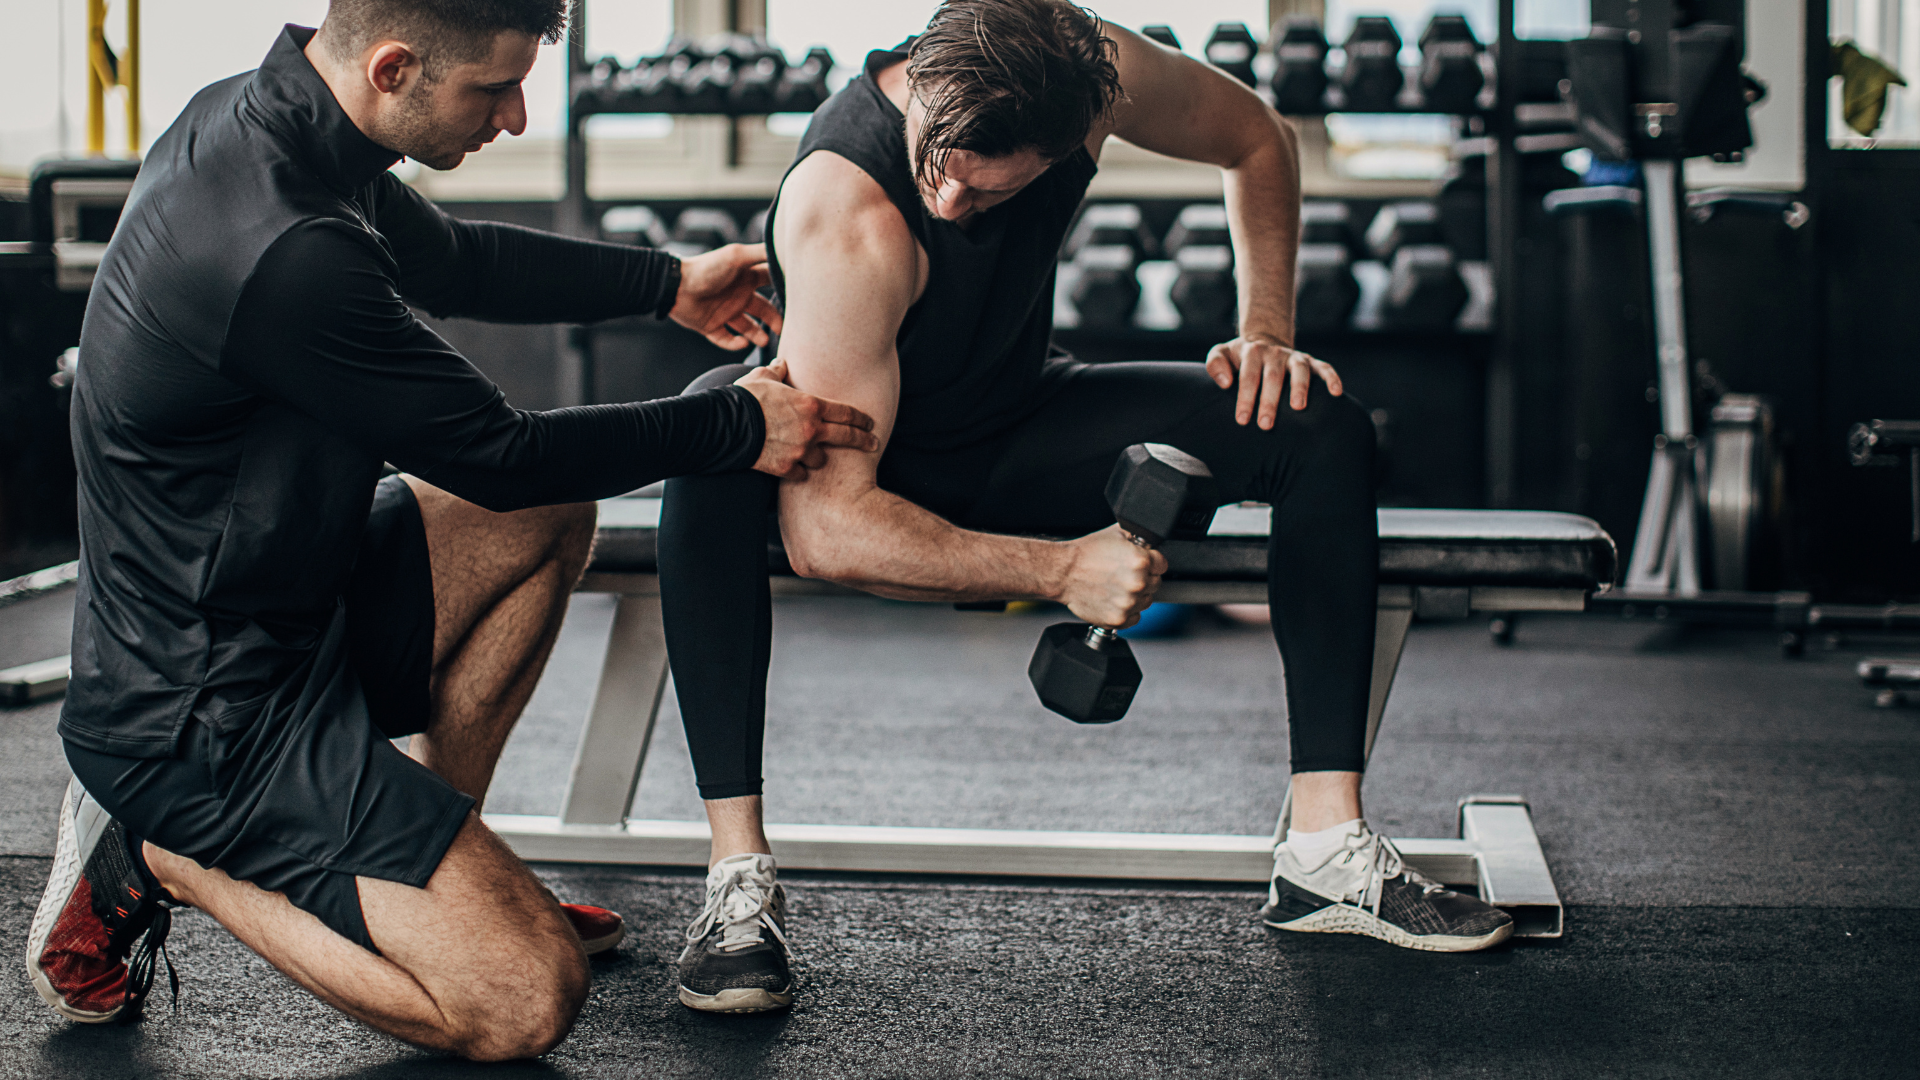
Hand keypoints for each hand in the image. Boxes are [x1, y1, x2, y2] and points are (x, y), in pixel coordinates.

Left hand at [671, 243, 785, 349]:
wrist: (676, 285)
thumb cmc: (707, 268)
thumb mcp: (737, 256)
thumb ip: (761, 254)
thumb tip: (786, 249)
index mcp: (746, 278)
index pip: (771, 283)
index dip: (784, 288)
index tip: (800, 297)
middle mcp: (738, 295)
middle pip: (764, 311)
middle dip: (775, 321)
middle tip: (784, 330)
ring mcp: (725, 312)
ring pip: (748, 328)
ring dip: (757, 336)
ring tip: (764, 341)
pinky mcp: (711, 326)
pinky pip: (727, 339)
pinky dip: (735, 343)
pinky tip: (741, 342)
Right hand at [735, 358, 879, 479]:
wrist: (726, 424)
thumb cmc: (746, 397)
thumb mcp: (763, 376)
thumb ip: (778, 371)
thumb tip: (782, 363)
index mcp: (811, 405)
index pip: (846, 412)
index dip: (862, 418)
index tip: (871, 423)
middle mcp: (811, 429)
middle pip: (846, 437)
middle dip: (864, 440)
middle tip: (874, 444)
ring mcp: (799, 451)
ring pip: (820, 459)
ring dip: (817, 457)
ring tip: (811, 455)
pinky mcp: (785, 468)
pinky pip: (799, 473)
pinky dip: (796, 471)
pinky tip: (792, 468)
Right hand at [1058, 524, 1166, 627]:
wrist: (1063, 572)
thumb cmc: (1086, 553)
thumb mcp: (1117, 533)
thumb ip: (1140, 540)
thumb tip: (1151, 544)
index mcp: (1141, 561)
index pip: (1162, 565)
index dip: (1152, 562)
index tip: (1141, 564)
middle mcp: (1137, 583)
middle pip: (1156, 583)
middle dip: (1144, 578)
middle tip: (1123, 574)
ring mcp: (1128, 603)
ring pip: (1146, 601)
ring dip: (1136, 596)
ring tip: (1116, 586)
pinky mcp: (1118, 619)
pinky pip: (1134, 617)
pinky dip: (1126, 611)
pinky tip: (1113, 599)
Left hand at [1205, 336, 1343, 428]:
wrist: (1262, 343)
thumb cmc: (1238, 358)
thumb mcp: (1221, 353)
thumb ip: (1215, 364)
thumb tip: (1226, 383)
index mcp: (1252, 353)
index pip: (1248, 376)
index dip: (1246, 397)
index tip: (1243, 420)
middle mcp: (1275, 354)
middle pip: (1272, 376)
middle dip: (1270, 400)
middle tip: (1266, 424)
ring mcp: (1294, 357)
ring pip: (1300, 370)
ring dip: (1300, 387)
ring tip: (1299, 407)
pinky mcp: (1311, 361)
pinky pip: (1324, 368)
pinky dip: (1332, 378)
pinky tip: (1336, 393)